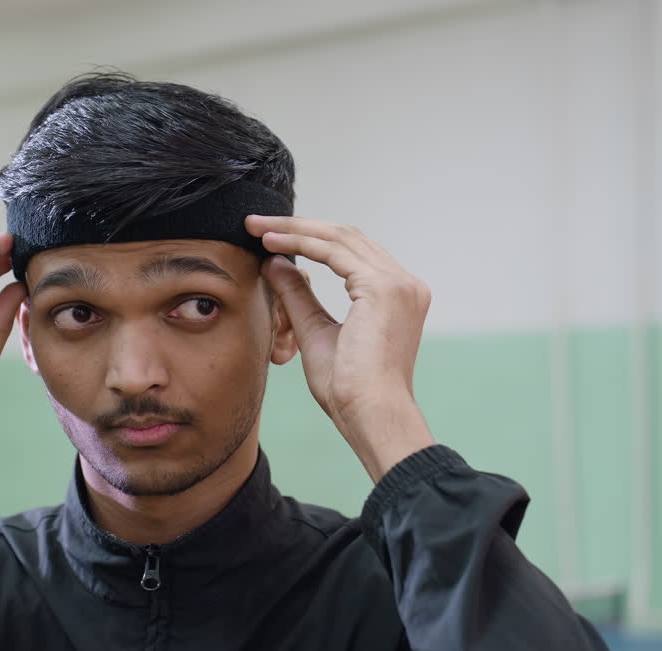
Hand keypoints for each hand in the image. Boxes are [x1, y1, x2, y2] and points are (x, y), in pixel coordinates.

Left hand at [245, 215, 434, 480]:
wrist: (370, 416)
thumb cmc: (348, 390)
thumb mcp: (315, 332)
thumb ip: (298, 296)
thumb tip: (274, 263)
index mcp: (397, 296)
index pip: (351, 252)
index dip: (309, 239)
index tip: (270, 238)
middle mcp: (405, 284)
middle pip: (347, 237)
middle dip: (298, 227)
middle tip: (256, 223)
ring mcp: (398, 283)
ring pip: (340, 237)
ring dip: (295, 230)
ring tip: (258, 228)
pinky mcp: (384, 288)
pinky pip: (334, 252)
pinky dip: (301, 243)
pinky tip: (272, 244)